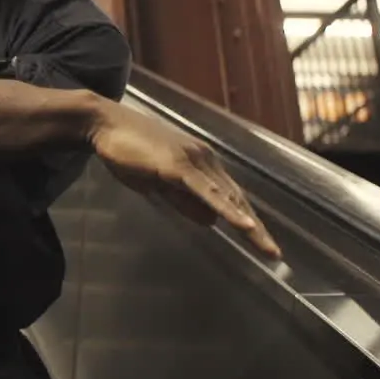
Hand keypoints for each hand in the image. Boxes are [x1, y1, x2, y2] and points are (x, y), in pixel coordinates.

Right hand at [89, 102, 281, 259]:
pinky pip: (207, 192)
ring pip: (227, 198)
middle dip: (256, 229)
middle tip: (273, 254)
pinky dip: (227, 210)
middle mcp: (204, 160)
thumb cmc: (127, 150)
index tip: (261, 243)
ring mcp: (193, 161)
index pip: (230, 197)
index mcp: (201, 164)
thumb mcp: (158, 183)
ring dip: (249, 225)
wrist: (106, 123)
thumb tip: (211, 221)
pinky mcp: (179, 165)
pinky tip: (242, 225)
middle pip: (236, 199)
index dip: (246, 220)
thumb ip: (184, 201)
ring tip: (266, 248)